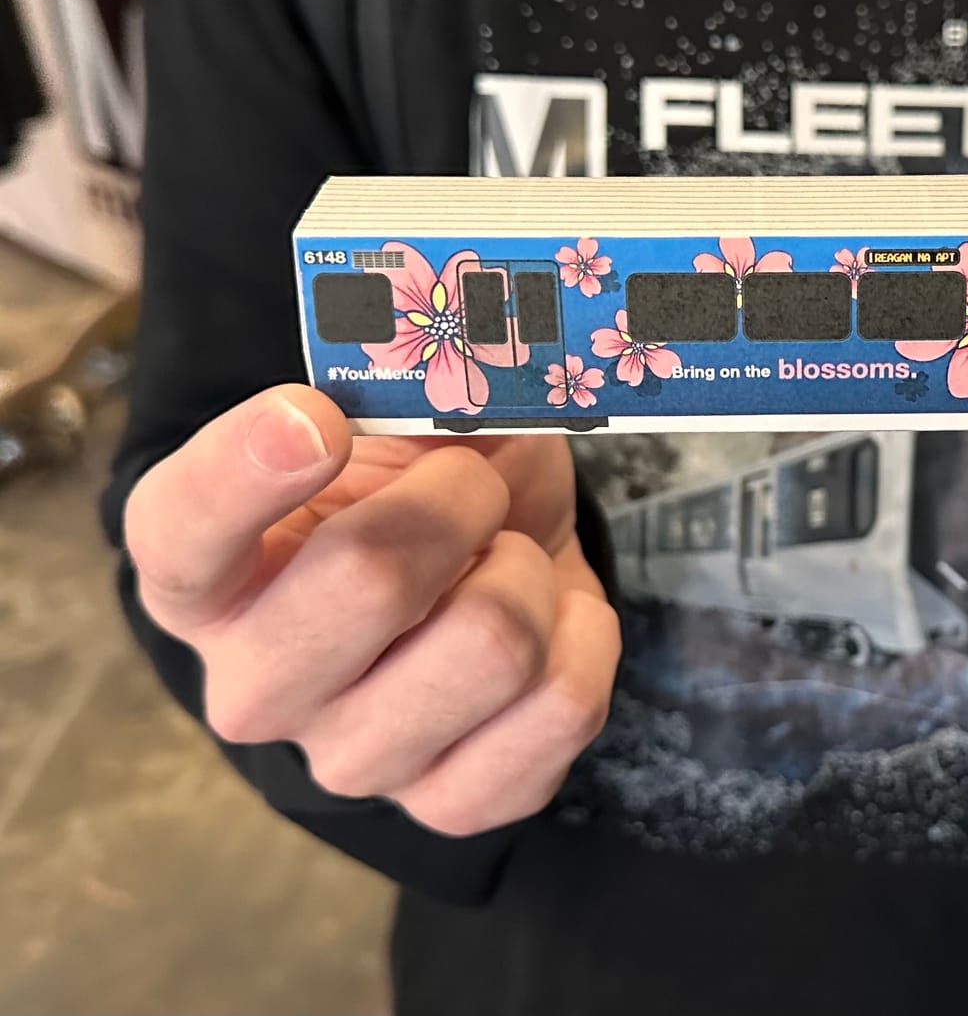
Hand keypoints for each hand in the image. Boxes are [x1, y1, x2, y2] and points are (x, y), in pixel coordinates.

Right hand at [124, 385, 620, 835]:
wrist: (494, 566)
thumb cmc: (427, 484)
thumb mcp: (400, 412)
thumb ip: (402, 379)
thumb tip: (464, 363)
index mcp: (201, 576)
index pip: (181, 531)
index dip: (251, 467)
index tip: (320, 416)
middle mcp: (253, 686)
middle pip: (370, 580)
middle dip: (460, 501)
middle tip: (472, 488)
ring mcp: (352, 759)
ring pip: (491, 644)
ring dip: (530, 573)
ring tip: (510, 560)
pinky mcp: (452, 803)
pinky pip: (562, 707)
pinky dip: (587, 638)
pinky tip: (559, 619)